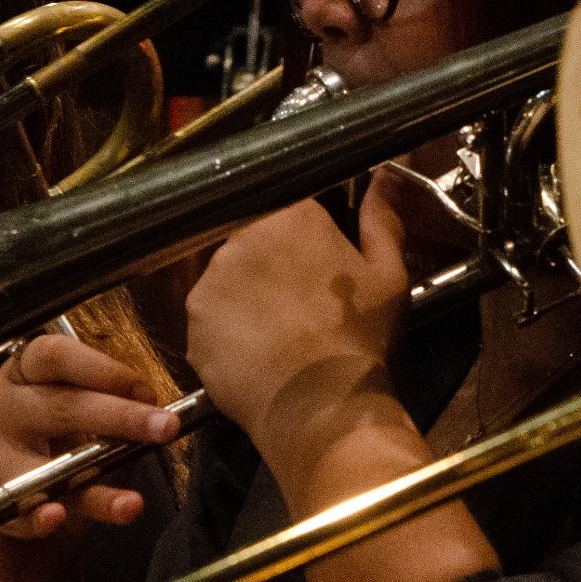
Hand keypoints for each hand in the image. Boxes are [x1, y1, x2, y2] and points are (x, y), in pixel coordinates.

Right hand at [0, 335, 173, 581]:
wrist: (21, 553)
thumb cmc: (59, 481)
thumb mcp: (90, 445)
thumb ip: (116, 429)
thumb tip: (158, 417)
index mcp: (23, 377)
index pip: (55, 354)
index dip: (103, 369)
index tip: (147, 393)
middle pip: (57, 403)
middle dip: (118, 416)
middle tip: (164, 429)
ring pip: (39, 464)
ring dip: (89, 484)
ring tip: (130, 503)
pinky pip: (9, 507)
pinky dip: (35, 517)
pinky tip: (55, 518)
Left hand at [185, 184, 413, 505]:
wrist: (322, 405)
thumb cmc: (361, 338)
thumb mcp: (388, 275)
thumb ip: (380, 219)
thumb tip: (384, 176)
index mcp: (292, 215)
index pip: (286, 206)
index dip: (298, 236)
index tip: (311, 261)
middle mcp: (242, 235)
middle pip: (250, 238)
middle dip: (268, 261)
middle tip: (295, 301)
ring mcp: (210, 278)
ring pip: (226, 277)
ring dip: (244, 294)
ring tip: (274, 330)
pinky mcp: (192, 320)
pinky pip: (208, 317)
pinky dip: (225, 330)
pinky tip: (253, 351)